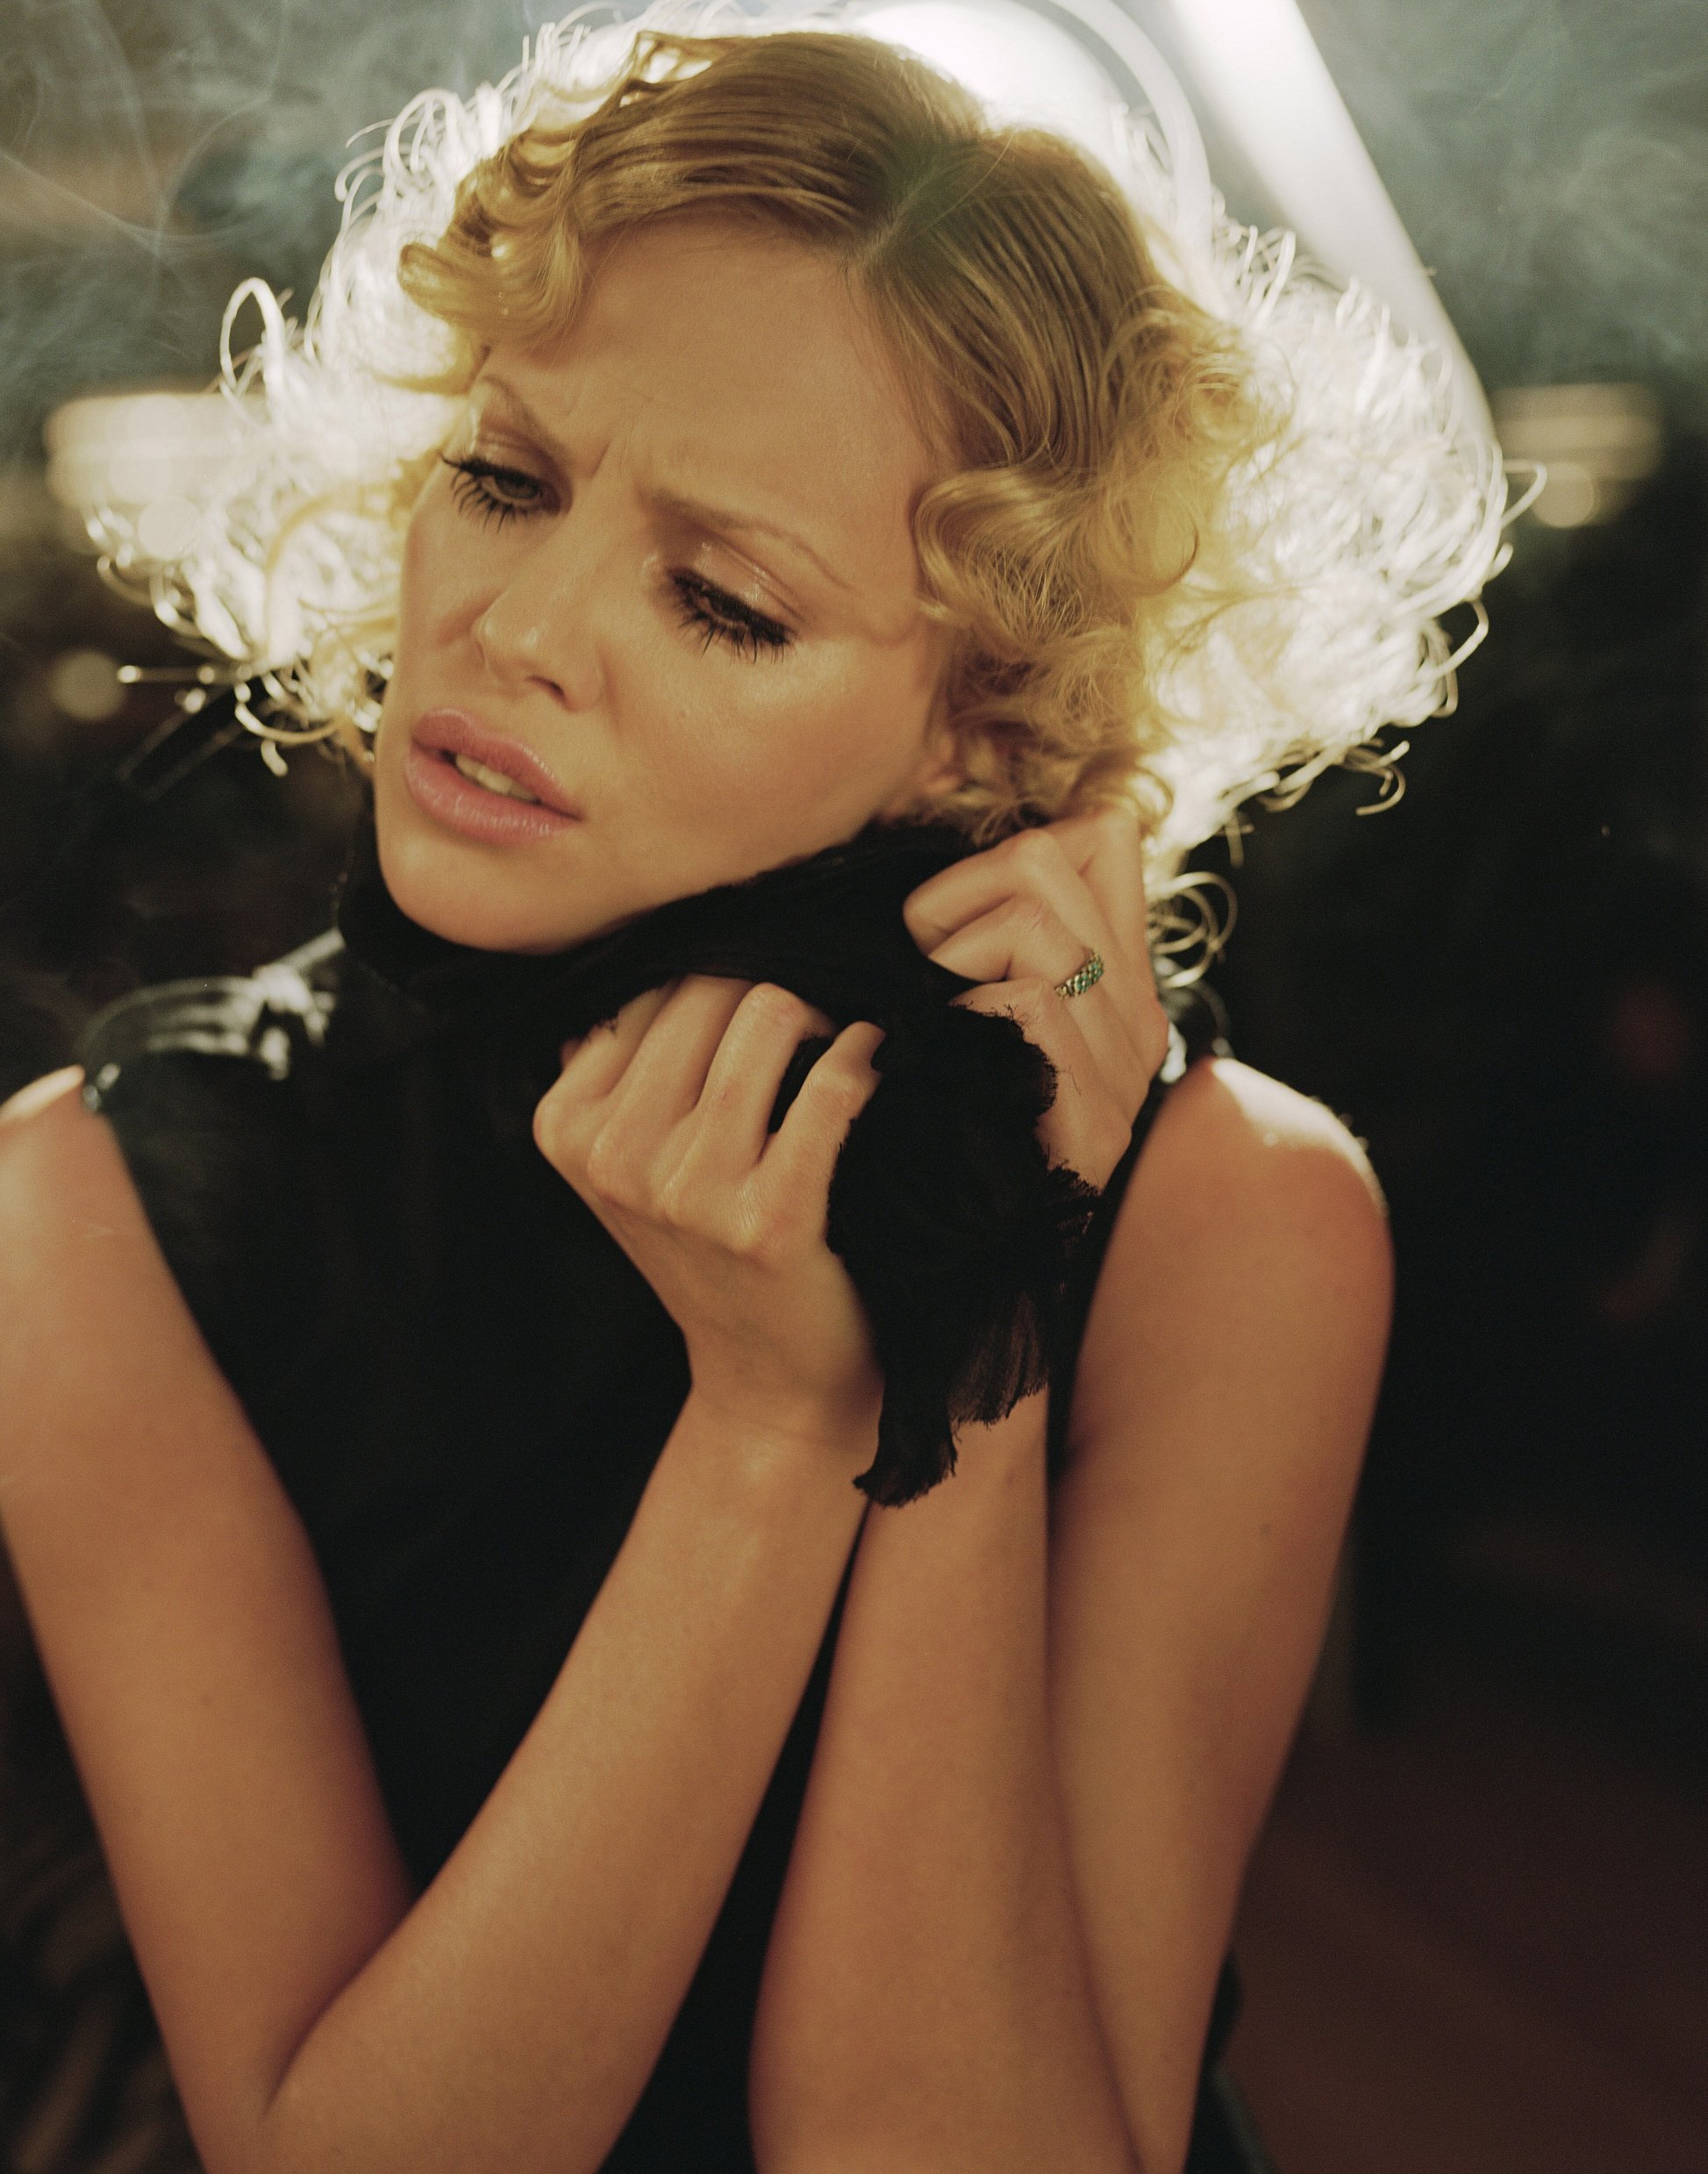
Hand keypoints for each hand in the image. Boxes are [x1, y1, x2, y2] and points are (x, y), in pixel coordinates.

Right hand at [532, 976, 886, 1451]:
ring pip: (767, 1015)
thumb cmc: (710, 1248)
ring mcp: (687, 1192)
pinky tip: (873, 1066)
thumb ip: (621, 1062)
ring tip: (839, 1038)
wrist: (766, 1376)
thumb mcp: (631, 1160)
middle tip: (812, 1015)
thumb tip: (641, 947)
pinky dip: (862, 1060)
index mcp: (565, 1126)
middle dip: (771, 983)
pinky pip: (829, 1087)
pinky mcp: (769, 1220)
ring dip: (821, 1014)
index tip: (759, 1000)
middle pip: (707, 987)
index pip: (647, 985)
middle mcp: (615, 1156)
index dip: (716, 972)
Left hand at [902, 808, 1169, 1188]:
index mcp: (1117, 977)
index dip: (1014, 845)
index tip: (956, 921)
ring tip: (932, 1016)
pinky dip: (964, 1020)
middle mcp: (1136, 1011)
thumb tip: (942, 866)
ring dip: (950, 959)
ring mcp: (1122, 1067)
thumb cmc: (951, 1134)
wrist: (979, 1276)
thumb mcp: (977, 1019)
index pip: (1105, 833)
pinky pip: (1027, 1005)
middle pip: (1045, 858)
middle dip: (954, 896)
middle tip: (923, 970)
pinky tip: (947, 1066)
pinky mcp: (1095, 1122)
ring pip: (1031, 925)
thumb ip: (989, 945)